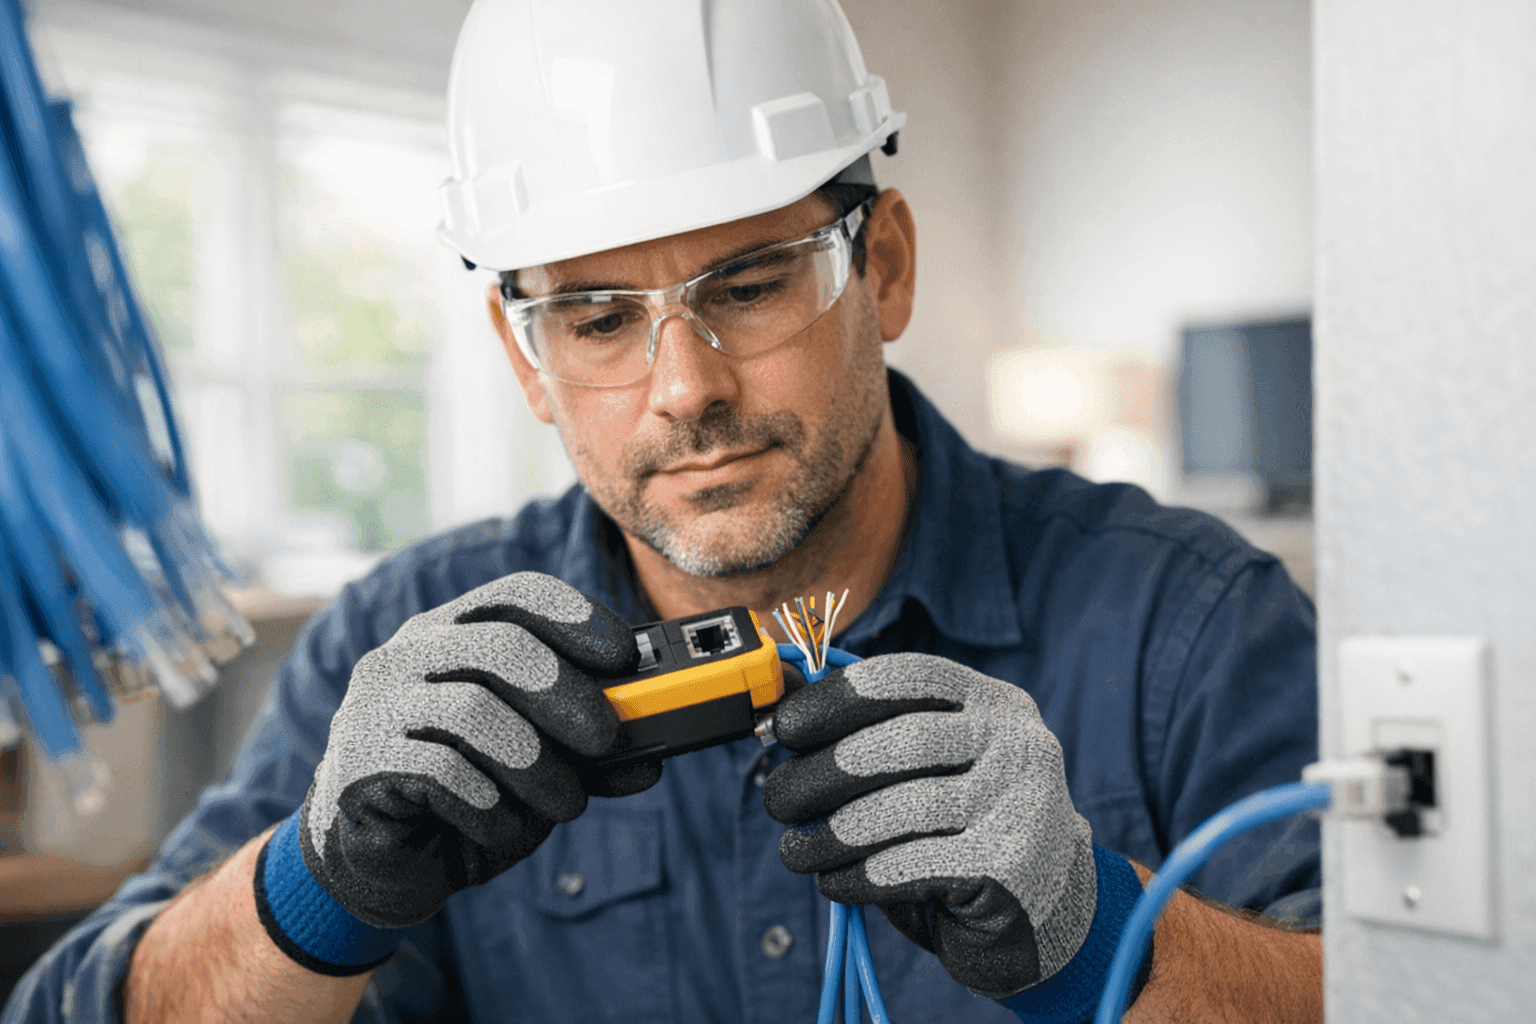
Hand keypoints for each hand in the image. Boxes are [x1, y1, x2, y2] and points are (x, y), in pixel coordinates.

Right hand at [296, 572, 656, 928]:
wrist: (376, 864)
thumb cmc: (465, 799)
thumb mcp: (537, 772)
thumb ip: (587, 756)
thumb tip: (652, 756)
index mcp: (451, 635)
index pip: (514, 595)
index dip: (575, 616)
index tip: (624, 655)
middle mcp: (406, 656)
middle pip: (500, 645)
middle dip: (568, 694)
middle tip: (607, 739)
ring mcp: (374, 705)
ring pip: (474, 711)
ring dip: (537, 765)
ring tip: (564, 804)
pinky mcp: (358, 762)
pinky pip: (439, 772)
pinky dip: (489, 804)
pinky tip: (502, 826)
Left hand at [761, 653, 1095, 997]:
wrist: (1046, 915)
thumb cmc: (963, 832)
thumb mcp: (929, 773)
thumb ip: (869, 736)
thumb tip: (777, 707)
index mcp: (994, 704)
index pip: (909, 677)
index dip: (837, 697)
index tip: (785, 728)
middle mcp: (1018, 743)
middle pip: (900, 743)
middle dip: (821, 774)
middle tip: (779, 801)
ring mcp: (1021, 804)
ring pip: (903, 808)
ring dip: (831, 834)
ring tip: (797, 851)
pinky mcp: (1009, 868)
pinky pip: (910, 865)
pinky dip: (857, 875)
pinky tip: (835, 881)